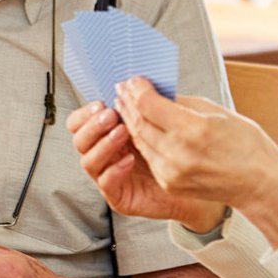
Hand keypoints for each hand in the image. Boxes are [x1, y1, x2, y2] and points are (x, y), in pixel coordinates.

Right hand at [66, 97, 226, 231]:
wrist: (199, 183)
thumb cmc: (181, 150)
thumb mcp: (164, 120)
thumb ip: (146, 104)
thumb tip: (134, 81)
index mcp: (109, 134)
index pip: (80, 122)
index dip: (85, 113)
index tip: (102, 103)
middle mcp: (104, 155)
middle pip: (79, 140)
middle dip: (93, 126)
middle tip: (111, 116)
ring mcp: (109, 176)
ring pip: (88, 161)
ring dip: (103, 145)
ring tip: (123, 133)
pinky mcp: (119, 197)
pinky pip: (106, 183)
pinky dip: (114, 170)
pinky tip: (129, 160)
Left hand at [114, 77, 277, 245]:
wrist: (260, 184)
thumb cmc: (246, 144)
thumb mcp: (217, 112)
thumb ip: (182, 103)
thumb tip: (156, 92)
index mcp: (194, 130)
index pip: (149, 105)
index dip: (137, 89)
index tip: (133, 79)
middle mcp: (179, 153)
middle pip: (139, 122)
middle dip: (128, 102)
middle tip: (123, 88)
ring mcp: (171, 172)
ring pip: (139, 139)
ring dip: (129, 120)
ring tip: (125, 104)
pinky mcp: (169, 183)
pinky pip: (148, 156)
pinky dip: (141, 139)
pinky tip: (139, 126)